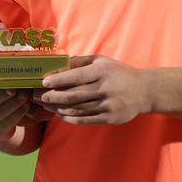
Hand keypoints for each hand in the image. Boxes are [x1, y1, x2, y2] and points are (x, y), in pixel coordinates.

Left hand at [39, 55, 154, 125]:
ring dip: (57, 108)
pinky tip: (60, 113)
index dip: (57, 81)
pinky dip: (69, 117)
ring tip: (45, 105)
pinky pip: (84, 120)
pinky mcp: (109, 118)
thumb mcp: (103, 61)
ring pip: (76, 109)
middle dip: (51, 96)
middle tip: (37, 96)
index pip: (75, 77)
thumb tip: (59, 62)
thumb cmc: (119, 73)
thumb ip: (81, 61)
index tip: (43, 82)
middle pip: (72, 95)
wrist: (144, 91)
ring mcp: (107, 105)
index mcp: (101, 72)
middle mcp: (104, 89)